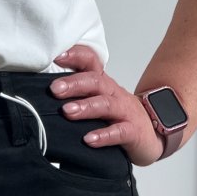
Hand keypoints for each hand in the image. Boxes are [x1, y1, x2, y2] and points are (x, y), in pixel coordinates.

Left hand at [50, 43, 163, 166]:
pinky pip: (119, 132)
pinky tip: (89, 139)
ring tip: (67, 111)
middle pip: (95, 82)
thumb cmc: (119, 119)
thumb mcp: (98, 103)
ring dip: (86, 107)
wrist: (154, 134)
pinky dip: (104, 135)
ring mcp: (125, 112)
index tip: (56, 57)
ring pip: (106, 104)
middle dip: (74, 84)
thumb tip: (43, 97)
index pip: (91, 63)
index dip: (76, 56)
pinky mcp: (133, 132)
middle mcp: (114, 93)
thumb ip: (77, 97)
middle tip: (54, 89)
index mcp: (104, 85)